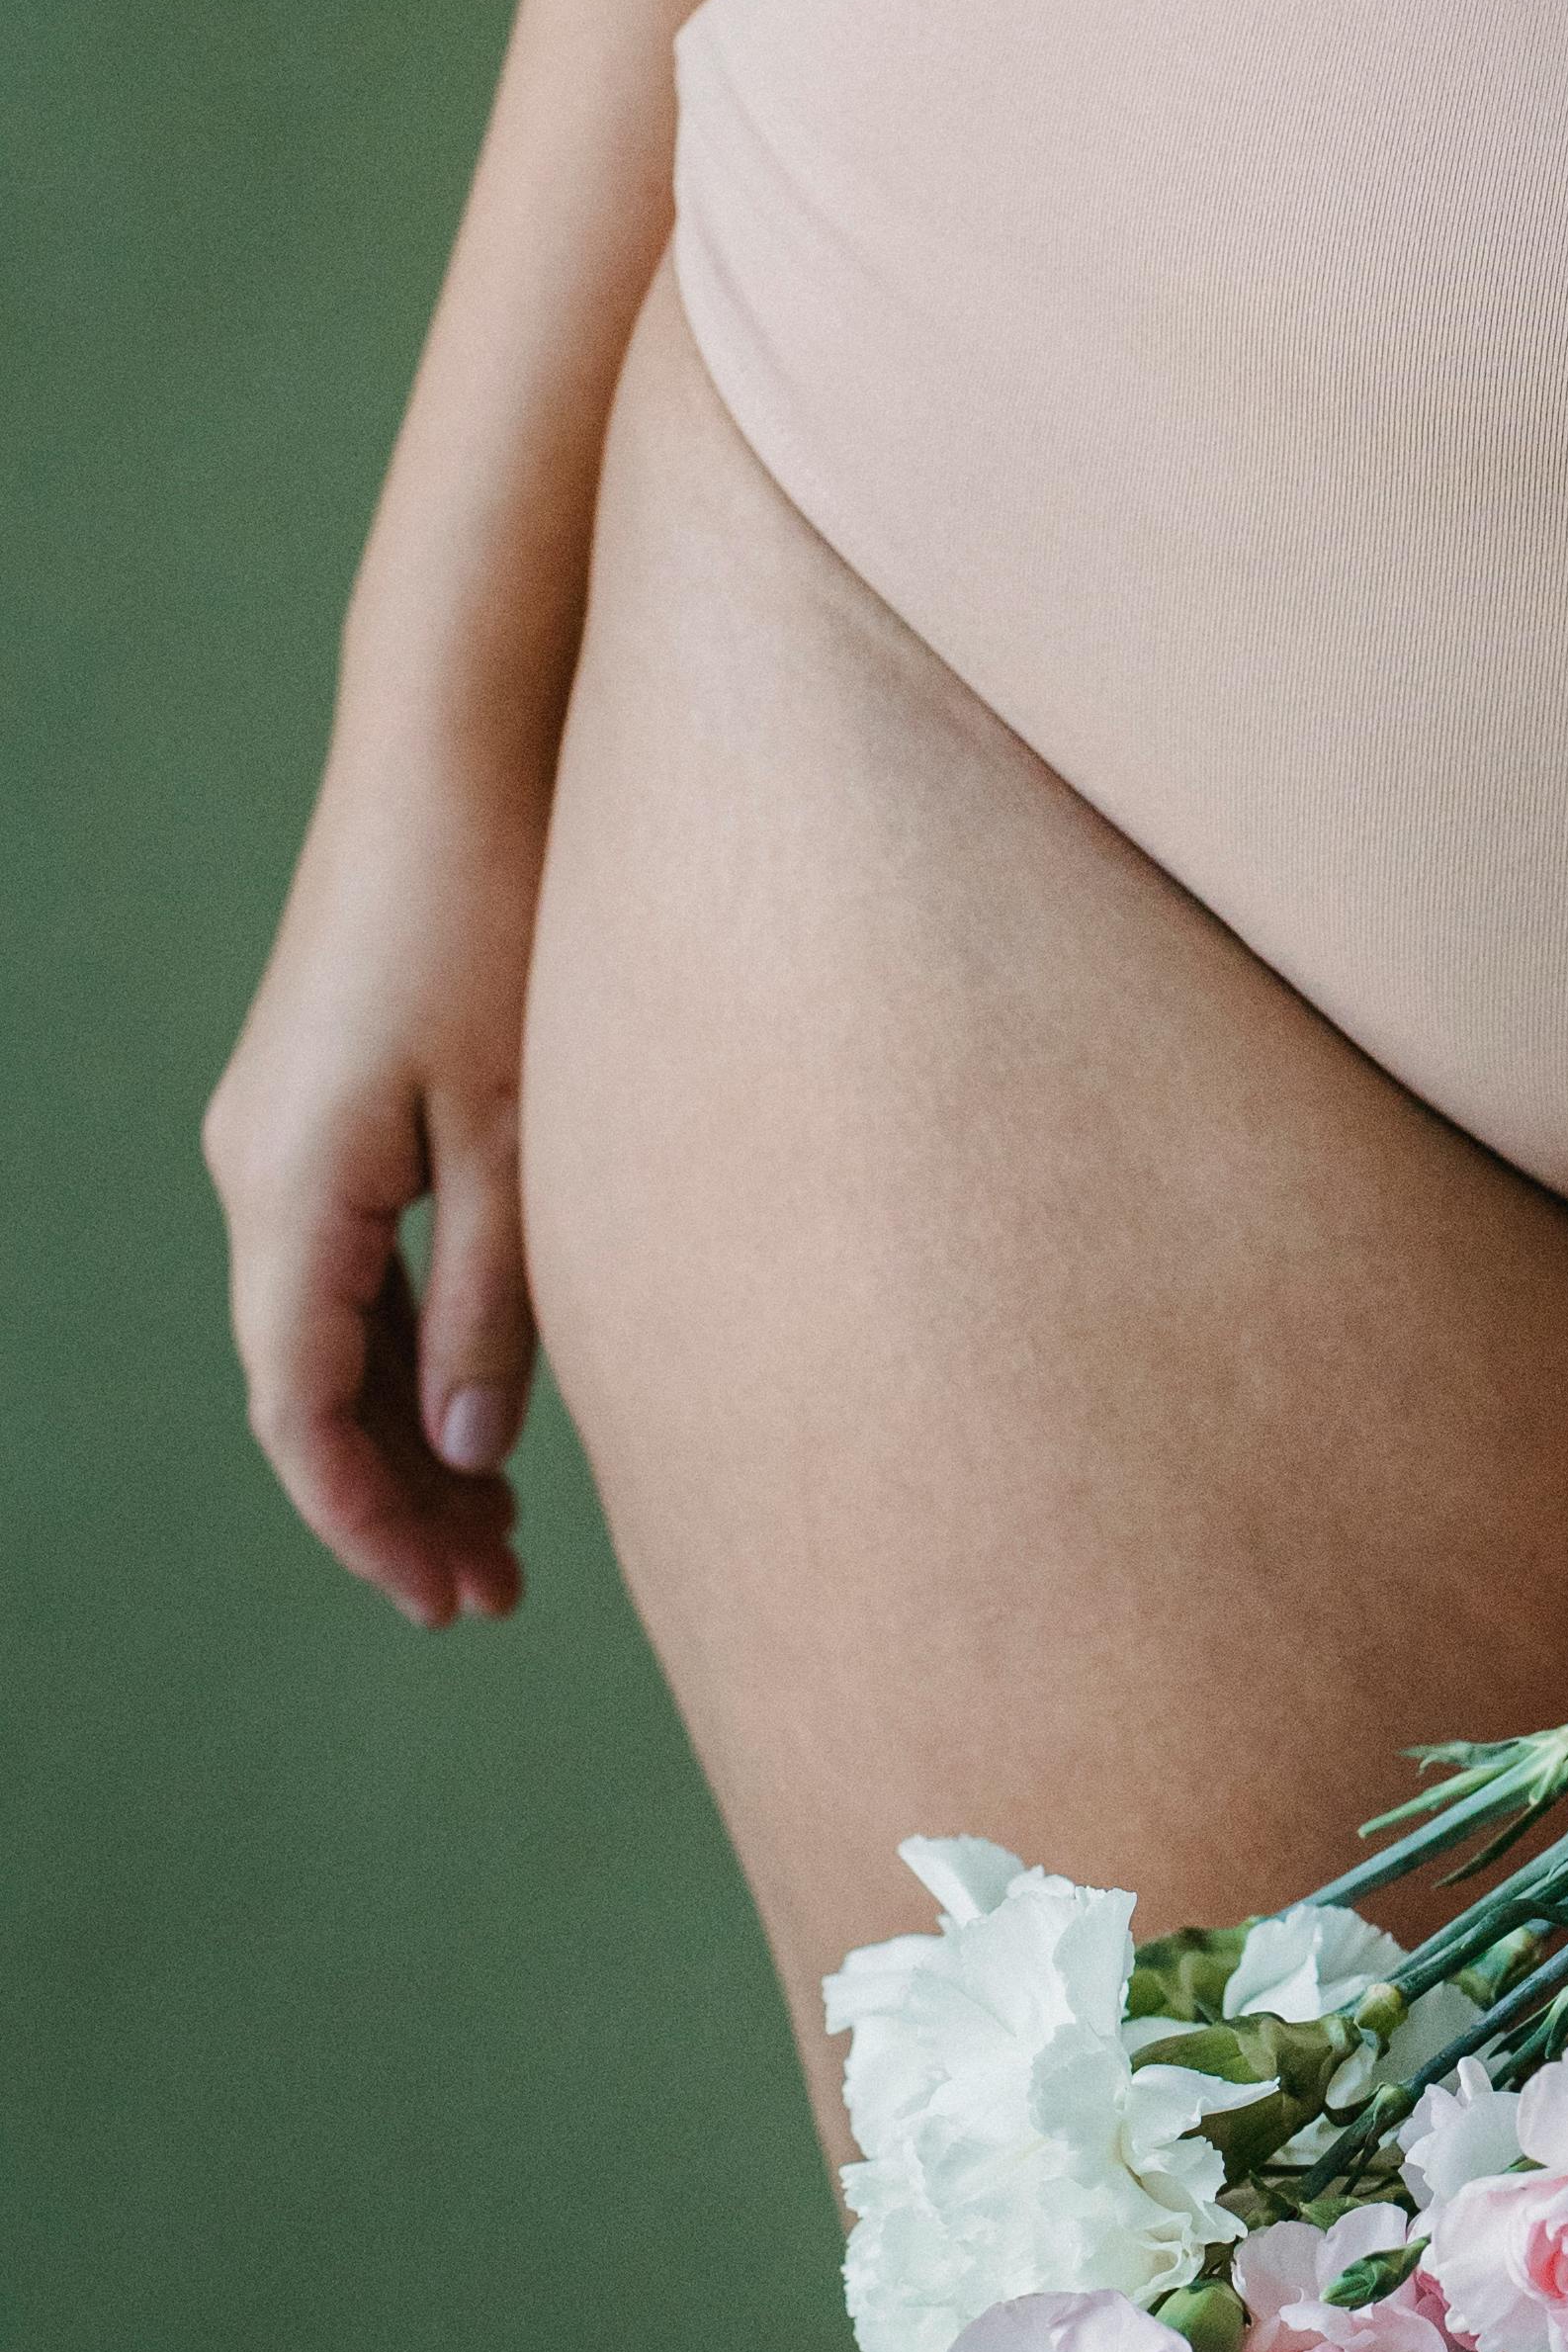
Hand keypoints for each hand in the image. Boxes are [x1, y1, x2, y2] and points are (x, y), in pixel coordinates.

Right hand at [202, 729, 551, 1629]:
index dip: (370, 1524)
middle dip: (395, 1499)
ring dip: (404, 1427)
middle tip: (495, 1598)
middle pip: (307, 1384)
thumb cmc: (506, 918)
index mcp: (290, 1189)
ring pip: (327, 1327)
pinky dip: (405, 1341)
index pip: (301, 1413)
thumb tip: (459, 1449)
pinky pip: (346, 1259)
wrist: (459, 743)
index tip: (450, 1608)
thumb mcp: (524, 1134)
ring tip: (505, 1529)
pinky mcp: (327, 1094)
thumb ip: (490, 1299)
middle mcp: (259, 1167)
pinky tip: (484, 1394)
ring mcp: (284, 1127)